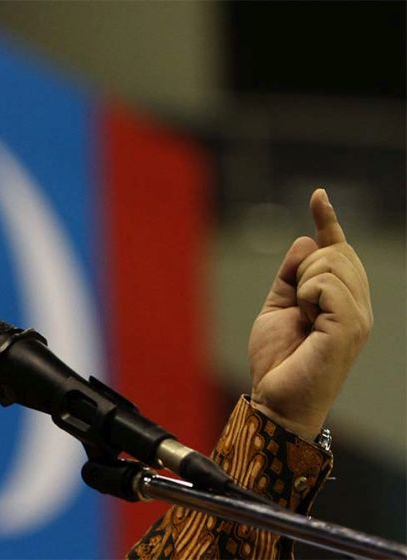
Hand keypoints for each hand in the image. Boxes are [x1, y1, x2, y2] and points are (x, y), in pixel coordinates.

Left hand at [248, 189, 372, 439]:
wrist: (276, 398)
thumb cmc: (278, 361)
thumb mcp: (276, 308)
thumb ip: (290, 276)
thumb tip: (307, 240)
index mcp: (342, 301)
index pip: (339, 252)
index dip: (328, 222)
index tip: (318, 196)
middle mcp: (358, 305)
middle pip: (333, 251)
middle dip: (303, 269)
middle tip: (296, 308)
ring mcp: (358, 315)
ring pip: (328, 263)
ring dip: (302, 285)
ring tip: (302, 319)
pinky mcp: (351, 325)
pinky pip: (324, 283)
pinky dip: (305, 295)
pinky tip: (306, 319)